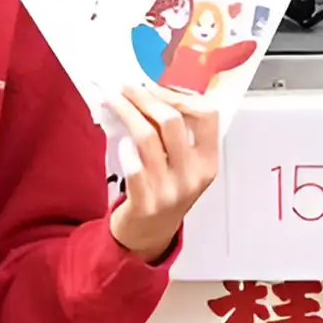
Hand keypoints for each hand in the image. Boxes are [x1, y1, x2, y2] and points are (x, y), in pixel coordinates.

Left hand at [106, 82, 220, 263]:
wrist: (149, 235)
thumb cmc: (166, 192)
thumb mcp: (184, 166)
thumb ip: (178, 135)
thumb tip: (152, 92)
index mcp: (207, 162)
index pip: (207, 116)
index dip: (181, 95)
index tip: (158, 87)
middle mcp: (191, 175)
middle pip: (172, 121)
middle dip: (146, 97)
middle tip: (128, 87)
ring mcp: (169, 190)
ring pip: (147, 138)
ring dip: (127, 112)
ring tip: (114, 100)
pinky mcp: (145, 202)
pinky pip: (133, 167)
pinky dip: (125, 149)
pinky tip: (120, 141)